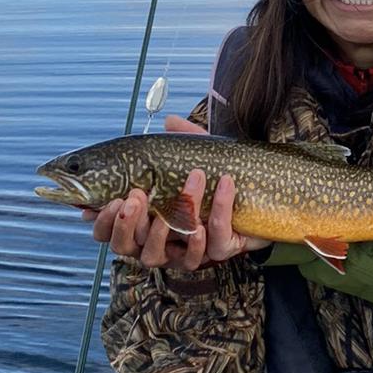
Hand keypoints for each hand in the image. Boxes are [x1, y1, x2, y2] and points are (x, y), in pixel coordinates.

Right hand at [84, 116, 267, 270]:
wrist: (266, 193)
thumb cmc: (221, 178)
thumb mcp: (201, 156)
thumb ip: (184, 138)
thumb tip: (168, 120)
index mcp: (146, 221)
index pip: (110, 232)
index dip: (106, 222)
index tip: (115, 197)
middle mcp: (161, 242)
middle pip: (128, 247)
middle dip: (129, 223)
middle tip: (138, 195)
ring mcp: (188, 252)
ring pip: (167, 250)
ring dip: (179, 214)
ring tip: (195, 179)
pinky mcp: (219, 251)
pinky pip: (213, 242)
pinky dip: (219, 212)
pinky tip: (225, 186)